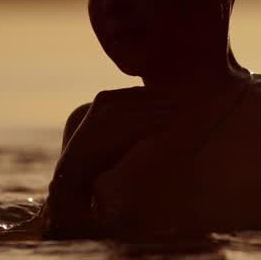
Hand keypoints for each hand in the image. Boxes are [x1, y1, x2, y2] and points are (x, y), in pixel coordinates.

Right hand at [55, 88, 171, 180]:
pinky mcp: (115, 133)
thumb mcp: (106, 122)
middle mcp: (106, 104)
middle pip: (143, 99)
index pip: (137, 92)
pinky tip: (170, 125)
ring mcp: (110, 117)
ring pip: (145, 111)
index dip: (157, 93)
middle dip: (164, 101)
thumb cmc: (97, 147)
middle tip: (183, 103)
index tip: (173, 96)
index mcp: (105, 97)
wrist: (77, 167)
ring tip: (181, 113)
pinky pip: (142, 126)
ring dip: (165, 112)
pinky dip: (158, 125)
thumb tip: (152, 108)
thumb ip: (126, 112)